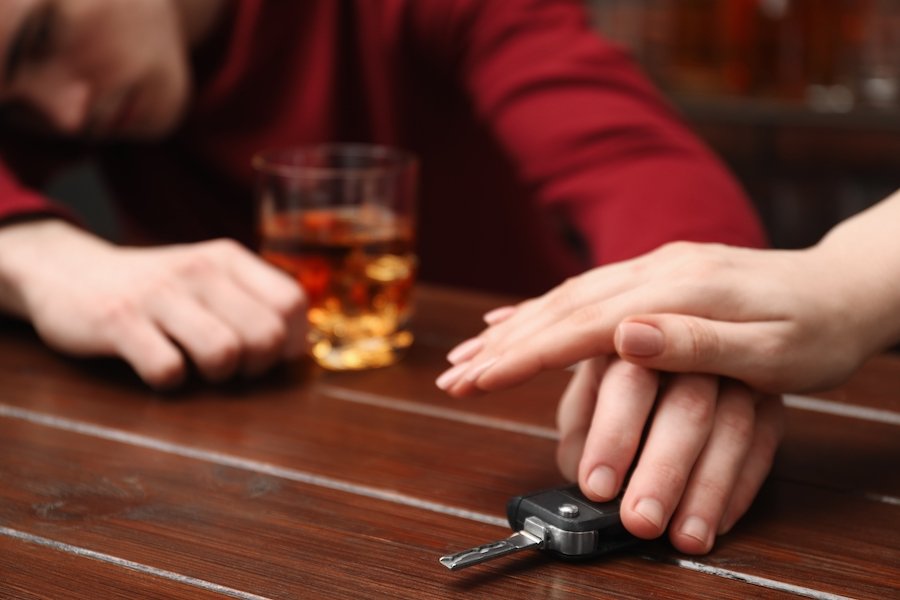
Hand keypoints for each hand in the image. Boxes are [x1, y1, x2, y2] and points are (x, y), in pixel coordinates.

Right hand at [0, 220, 306, 388]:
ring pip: (224, 352)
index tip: (269, 356)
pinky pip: (167, 371)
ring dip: (216, 376)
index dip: (291, 342)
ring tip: (196, 367)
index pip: (293, 303)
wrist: (67, 273)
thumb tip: (300, 350)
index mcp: (228, 259)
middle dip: (256, 366)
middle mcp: (200, 270)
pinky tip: (158, 368)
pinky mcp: (119, 321)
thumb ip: (254, 302)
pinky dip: (169, 382)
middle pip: (266, 335)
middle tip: (231, 367)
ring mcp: (159, 294)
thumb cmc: (156, 289)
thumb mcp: (209, 279)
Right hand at [436, 241, 869, 395]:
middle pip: (560, 309)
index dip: (522, 355)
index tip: (476, 378)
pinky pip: (585, 290)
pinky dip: (543, 308)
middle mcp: (654, 269)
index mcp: (676, 290)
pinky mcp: (655, 273)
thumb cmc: (815, 331)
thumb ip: (696, 343)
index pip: (580, 326)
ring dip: (513, 327)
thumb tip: (622, 335)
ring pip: (565, 297)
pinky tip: (515, 317)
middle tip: (451, 374)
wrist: (843, 288)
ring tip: (469, 353)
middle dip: (501, 345)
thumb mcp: (771, 351)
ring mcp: (652, 267)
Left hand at [557, 358, 783, 553]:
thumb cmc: (618, 384)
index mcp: (634, 338)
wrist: (669, 351)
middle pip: (688, 407)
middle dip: (663, 471)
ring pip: (732, 430)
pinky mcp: (768, 402)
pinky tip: (715, 524)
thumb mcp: (587, 398)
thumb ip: (581, 435)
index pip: (629, 383)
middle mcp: (691, 349)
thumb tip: (584, 483)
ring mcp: (737, 373)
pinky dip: (738, 491)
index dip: (614, 437)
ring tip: (683, 537)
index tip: (597, 488)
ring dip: (707, 491)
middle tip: (641, 520)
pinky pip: (762, 448)